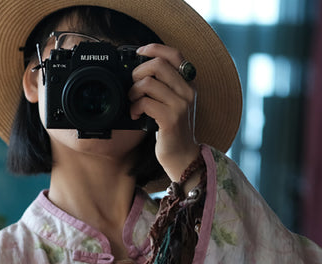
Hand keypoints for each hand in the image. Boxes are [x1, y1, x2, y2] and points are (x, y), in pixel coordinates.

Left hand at [129, 43, 200, 183]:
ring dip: (133, 91)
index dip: (154, 48)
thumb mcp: (173, 104)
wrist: (183, 157)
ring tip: (132, 102)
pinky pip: (146, 102)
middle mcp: (188, 91)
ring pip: (149, 83)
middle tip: (131, 85)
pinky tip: (135, 115)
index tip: (138, 53)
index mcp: (189, 83)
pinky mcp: (171, 119)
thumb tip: (140, 71)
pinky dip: (135, 107)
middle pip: (158, 64)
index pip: (174, 54)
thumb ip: (165, 86)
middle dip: (137, 72)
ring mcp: (180, 105)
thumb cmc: (174, 131)